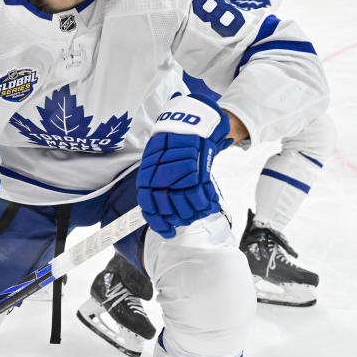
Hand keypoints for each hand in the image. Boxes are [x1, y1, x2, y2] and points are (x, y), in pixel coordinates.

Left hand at [136, 94, 232, 238]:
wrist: (187, 124)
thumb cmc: (171, 145)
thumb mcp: (155, 163)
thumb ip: (155, 186)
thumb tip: (160, 210)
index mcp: (147, 176)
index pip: (150, 207)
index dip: (160, 223)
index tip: (168, 231)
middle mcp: (161, 177)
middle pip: (170, 209)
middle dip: (180, 218)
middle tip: (187, 218)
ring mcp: (179, 175)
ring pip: (186, 205)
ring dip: (194, 212)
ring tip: (199, 210)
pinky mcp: (196, 171)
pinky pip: (201, 196)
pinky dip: (207, 202)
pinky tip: (209, 203)